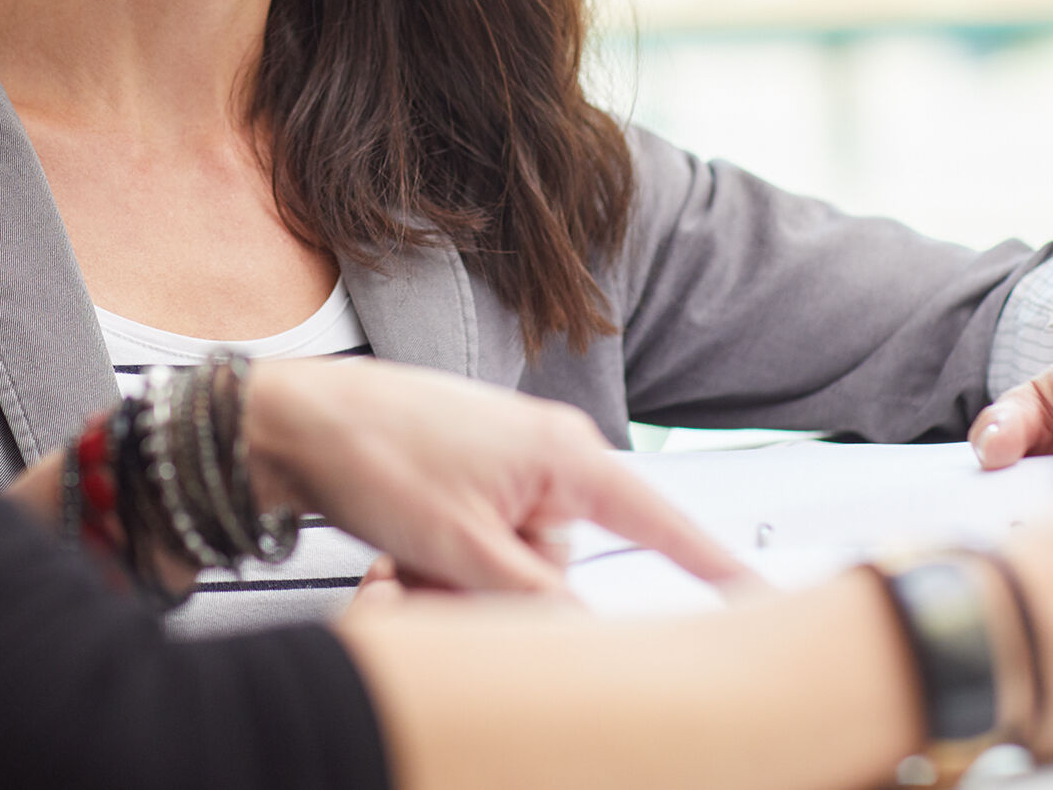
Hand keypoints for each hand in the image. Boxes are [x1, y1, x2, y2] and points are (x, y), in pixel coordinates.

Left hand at [245, 357, 750, 594]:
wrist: (295, 421)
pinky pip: (479, 545)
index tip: (757, 595)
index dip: (708, 563)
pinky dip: (441, 564)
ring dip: (459, 584)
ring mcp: (504, 465)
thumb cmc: (376, 452)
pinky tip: (397, 557)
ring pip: (510, 565)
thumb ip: (538, 596)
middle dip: (500, 592)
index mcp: (563, 456)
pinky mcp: (468, 479)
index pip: (658, 520)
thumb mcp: (464, 548)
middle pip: (559, 564)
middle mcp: (545, 454)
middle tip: (436, 584)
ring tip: (404, 565)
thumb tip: (586, 631)